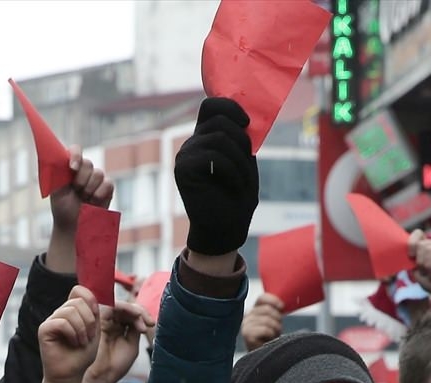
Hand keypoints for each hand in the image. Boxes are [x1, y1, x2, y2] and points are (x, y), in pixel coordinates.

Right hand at [38, 285, 99, 382]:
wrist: (70, 375)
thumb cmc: (81, 356)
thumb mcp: (95, 331)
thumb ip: (94, 313)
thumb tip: (93, 295)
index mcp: (72, 311)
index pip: (79, 290)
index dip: (90, 299)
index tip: (96, 316)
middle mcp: (60, 313)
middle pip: (78, 301)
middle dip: (90, 320)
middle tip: (89, 337)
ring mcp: (51, 320)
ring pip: (70, 311)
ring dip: (82, 328)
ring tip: (82, 342)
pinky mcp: (44, 329)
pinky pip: (62, 322)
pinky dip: (72, 333)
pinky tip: (73, 343)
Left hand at [47, 147, 113, 272]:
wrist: (72, 226)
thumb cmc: (62, 207)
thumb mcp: (55, 190)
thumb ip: (58, 173)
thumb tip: (60, 158)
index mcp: (71, 166)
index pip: (76, 150)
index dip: (76, 156)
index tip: (72, 168)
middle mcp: (84, 170)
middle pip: (88, 163)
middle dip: (80, 180)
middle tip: (76, 192)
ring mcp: (96, 178)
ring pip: (98, 173)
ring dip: (89, 189)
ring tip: (83, 199)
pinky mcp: (107, 188)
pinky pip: (107, 184)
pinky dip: (99, 194)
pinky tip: (93, 202)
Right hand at [78, 301, 151, 382]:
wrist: (101, 376)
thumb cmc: (115, 365)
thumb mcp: (131, 345)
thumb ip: (135, 328)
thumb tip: (140, 313)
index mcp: (119, 330)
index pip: (131, 315)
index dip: (143, 316)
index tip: (151, 325)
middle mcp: (111, 324)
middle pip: (126, 308)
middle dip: (140, 312)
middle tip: (148, 323)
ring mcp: (104, 322)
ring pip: (120, 306)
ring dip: (134, 310)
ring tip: (141, 320)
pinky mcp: (98, 319)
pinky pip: (112, 306)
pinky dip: (125, 308)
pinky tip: (134, 315)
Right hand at [174, 98, 257, 257]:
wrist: (227, 228)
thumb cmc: (238, 195)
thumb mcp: (244, 159)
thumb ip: (238, 135)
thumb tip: (242, 112)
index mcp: (205, 138)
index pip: (211, 106)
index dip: (231, 107)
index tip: (247, 124)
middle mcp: (192, 143)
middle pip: (219, 120)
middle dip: (242, 140)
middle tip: (248, 164)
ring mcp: (185, 155)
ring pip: (219, 138)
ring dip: (239, 160)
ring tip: (242, 180)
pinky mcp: (183, 169)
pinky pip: (212, 156)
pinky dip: (231, 170)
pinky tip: (233, 185)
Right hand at [242, 292, 283, 351]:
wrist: (266, 356)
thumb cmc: (272, 339)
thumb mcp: (274, 321)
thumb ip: (275, 310)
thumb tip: (282, 303)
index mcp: (254, 310)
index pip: (262, 298)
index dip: (273, 301)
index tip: (282, 307)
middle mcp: (247, 316)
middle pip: (267, 309)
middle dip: (277, 319)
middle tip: (277, 329)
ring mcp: (245, 325)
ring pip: (267, 320)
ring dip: (275, 329)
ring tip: (273, 336)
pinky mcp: (247, 335)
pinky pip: (265, 329)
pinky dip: (270, 335)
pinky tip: (267, 340)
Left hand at [408, 230, 430, 304]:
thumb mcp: (416, 270)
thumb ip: (412, 260)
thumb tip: (405, 252)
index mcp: (428, 246)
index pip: (417, 234)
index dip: (411, 243)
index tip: (411, 256)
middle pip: (421, 245)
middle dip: (420, 262)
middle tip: (426, 272)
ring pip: (429, 250)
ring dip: (427, 266)